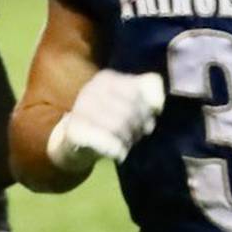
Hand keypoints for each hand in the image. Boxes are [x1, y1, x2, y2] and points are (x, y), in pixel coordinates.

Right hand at [46, 70, 165, 171]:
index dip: (149, 110)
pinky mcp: (75, 129)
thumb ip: (147, 94)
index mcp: (106, 78)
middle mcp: (91, 88)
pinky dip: (118, 150)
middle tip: (135, 136)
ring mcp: (81, 108)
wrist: (74, 142)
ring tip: (126, 144)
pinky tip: (119, 154)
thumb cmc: (108, 122)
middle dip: (139, 127)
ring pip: (119, 126)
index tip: (146, 122)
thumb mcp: (128, 103)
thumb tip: (158, 103)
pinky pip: (108, 141)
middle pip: (131, 109)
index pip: (142, 89)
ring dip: (128, 140)